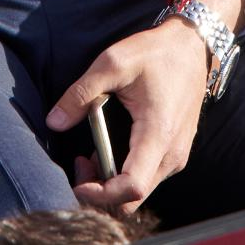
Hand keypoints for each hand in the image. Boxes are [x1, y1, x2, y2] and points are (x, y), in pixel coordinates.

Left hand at [46, 21, 209, 214]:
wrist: (190, 47)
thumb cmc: (154, 53)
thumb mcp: (112, 63)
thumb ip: (80, 94)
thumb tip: (54, 122)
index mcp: (158, 134)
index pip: (132, 187)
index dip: (101, 193)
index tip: (77, 179)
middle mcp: (172, 153)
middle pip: (134, 197)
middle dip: (100, 191)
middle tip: (78, 162)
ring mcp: (176, 155)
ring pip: (140, 191)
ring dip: (110, 183)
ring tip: (87, 155)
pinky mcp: (174, 152)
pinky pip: (147, 177)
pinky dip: (122, 174)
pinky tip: (105, 150)